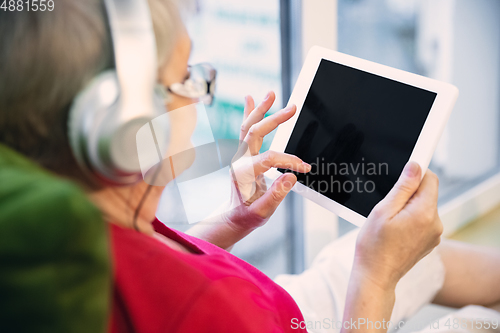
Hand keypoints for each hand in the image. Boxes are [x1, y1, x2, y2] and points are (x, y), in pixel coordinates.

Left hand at [223, 91, 310, 231]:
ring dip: (260, 109)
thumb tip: (291, 177)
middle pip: (256, 132)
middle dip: (274, 119)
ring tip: (271, 93)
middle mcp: (240, 160)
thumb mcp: (263, 211)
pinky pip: (244, 129)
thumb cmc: (249, 214)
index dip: (289, 161)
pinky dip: (248, 113)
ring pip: (248, 126)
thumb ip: (276, 195)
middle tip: (292, 108)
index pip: (270, 159)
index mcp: (244, 173)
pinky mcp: (243, 153)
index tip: (305, 167)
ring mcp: (240, 155)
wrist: (234, 216)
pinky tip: (251, 99)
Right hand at [353, 162, 442, 290]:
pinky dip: (410, 219)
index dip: (415, 173)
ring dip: (408, 207)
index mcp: (424, 213)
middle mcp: (435, 223)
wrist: (376, 275)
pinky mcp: (430, 241)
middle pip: (427, 193)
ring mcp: (434, 234)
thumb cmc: (374, 246)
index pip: (430, 179)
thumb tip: (415, 166)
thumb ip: (402, 187)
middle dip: (408, 193)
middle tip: (387, 205)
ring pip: (424, 206)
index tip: (400, 176)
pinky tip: (395, 230)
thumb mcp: (383, 211)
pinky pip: (423, 220)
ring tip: (389, 222)